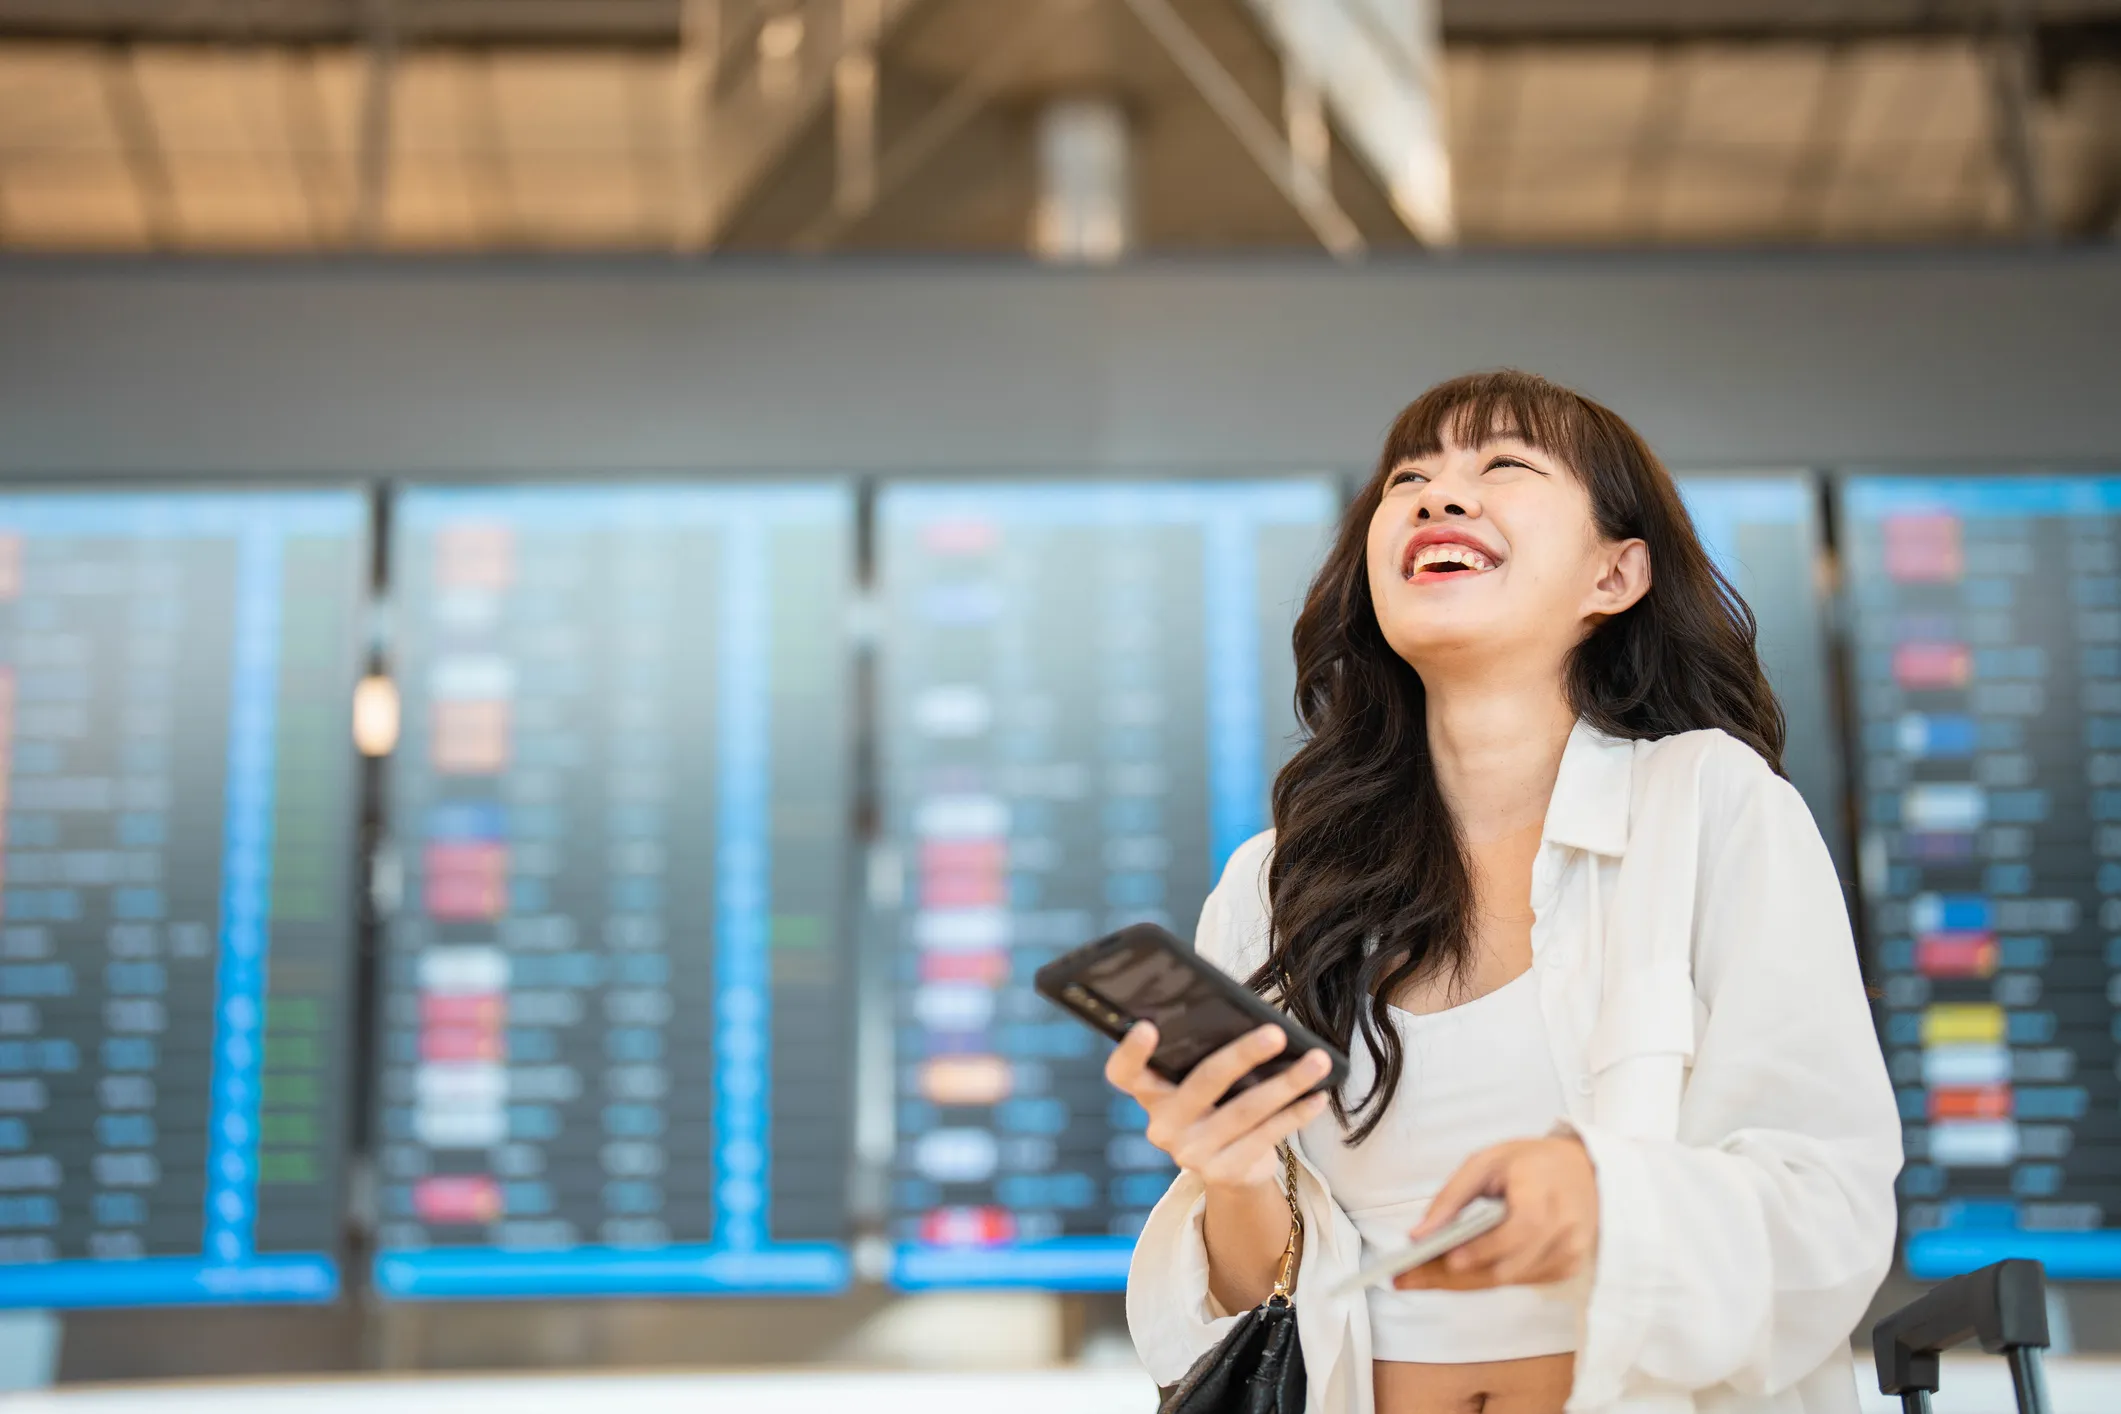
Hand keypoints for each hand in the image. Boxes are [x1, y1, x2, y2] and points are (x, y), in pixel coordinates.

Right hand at [1103, 1020, 1333, 1189]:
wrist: (1231, 1170)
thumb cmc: (1217, 1104)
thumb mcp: (1201, 1084)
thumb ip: (1205, 1056)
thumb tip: (1254, 1021)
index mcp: (1149, 1094)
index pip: (1123, 1074)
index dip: (1130, 1052)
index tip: (1147, 1026)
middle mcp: (1163, 1126)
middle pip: (1202, 1083)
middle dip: (1243, 1055)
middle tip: (1276, 1033)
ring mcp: (1191, 1154)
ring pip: (1245, 1111)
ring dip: (1287, 1083)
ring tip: (1317, 1061)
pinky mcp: (1223, 1173)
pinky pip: (1266, 1137)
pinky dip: (1296, 1114)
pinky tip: (1317, 1096)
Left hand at [1393, 1136, 1596, 1289]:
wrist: (1585, 1171)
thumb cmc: (1531, 1162)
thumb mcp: (1486, 1161)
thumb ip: (1452, 1197)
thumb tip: (1418, 1235)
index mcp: (1545, 1194)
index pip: (1520, 1229)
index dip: (1485, 1248)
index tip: (1448, 1259)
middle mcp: (1564, 1230)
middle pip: (1506, 1267)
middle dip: (1452, 1276)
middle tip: (1405, 1278)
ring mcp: (1568, 1255)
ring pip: (1506, 1280)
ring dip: (1462, 1282)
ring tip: (1417, 1276)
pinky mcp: (1565, 1269)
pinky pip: (1515, 1280)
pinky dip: (1483, 1277)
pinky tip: (1452, 1272)